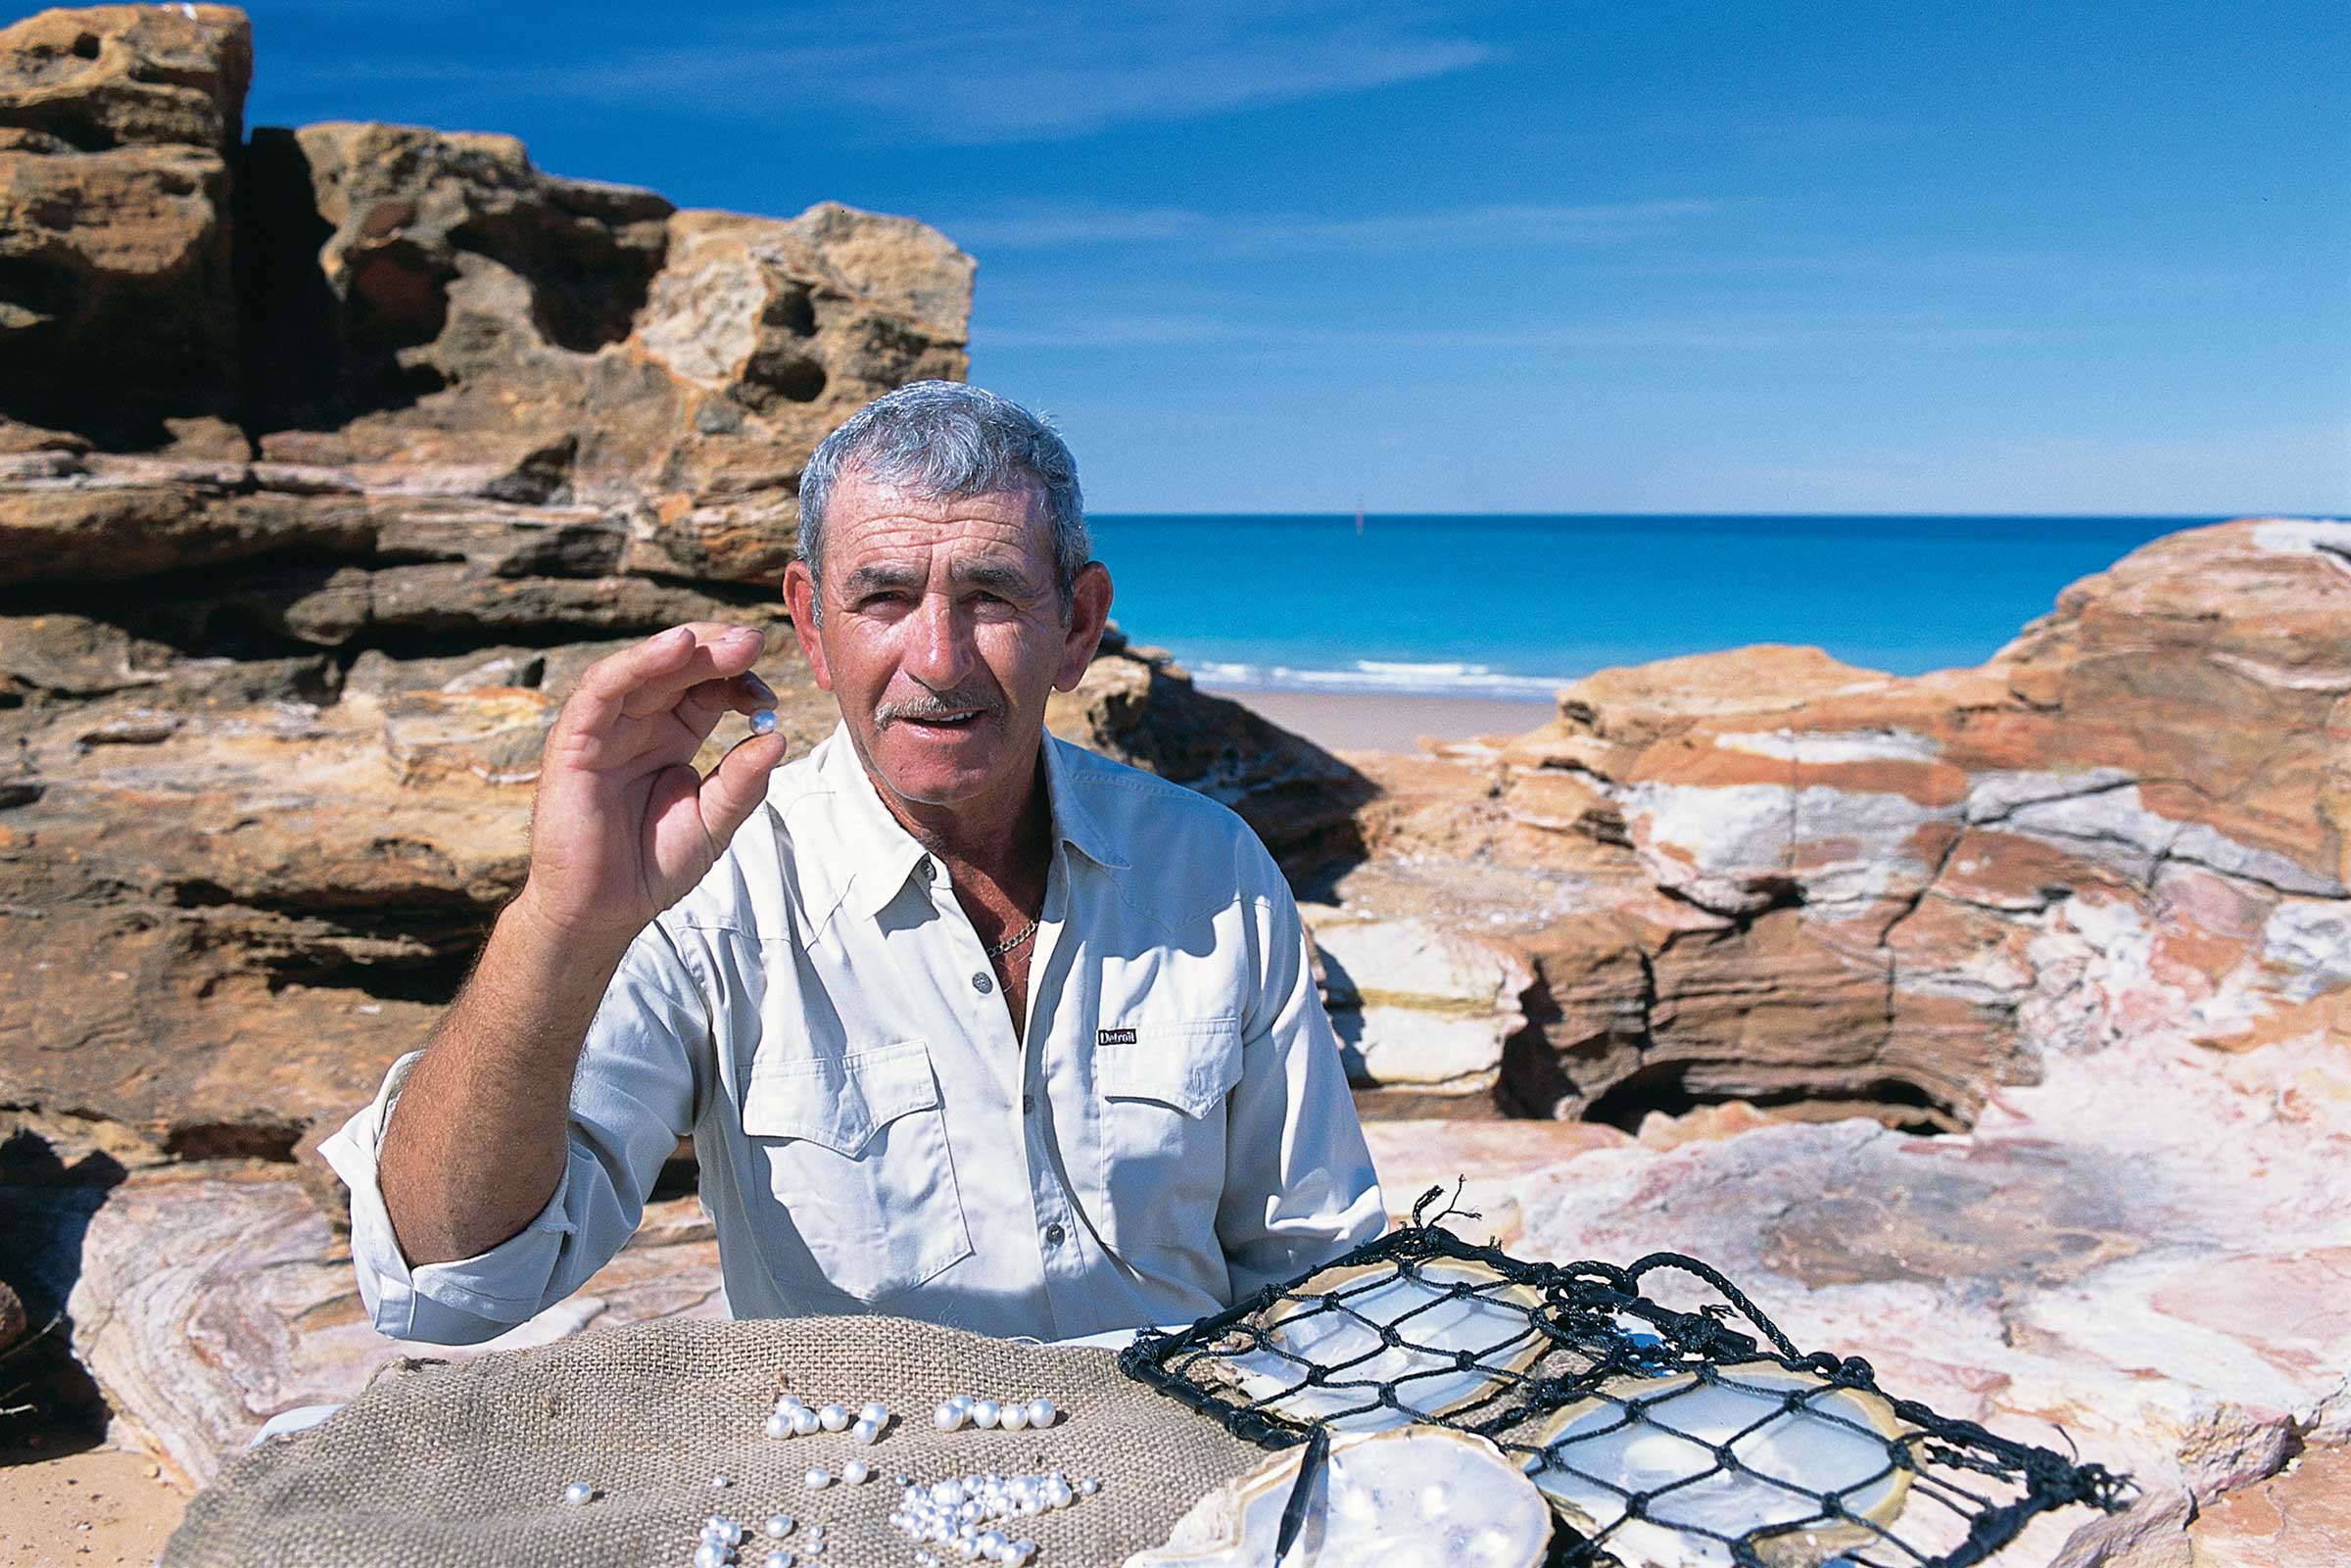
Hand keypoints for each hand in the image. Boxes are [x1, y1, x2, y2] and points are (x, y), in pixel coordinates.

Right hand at [513, 623, 788, 951]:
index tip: (769, 695)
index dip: (739, 682)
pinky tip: (675, 647)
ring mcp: (606, 729)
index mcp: (673, 736)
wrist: (602, 912)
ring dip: (684, 649)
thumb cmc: (653, 866)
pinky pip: (602, 690)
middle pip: (678, 670)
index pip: (707, 690)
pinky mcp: (574, 740)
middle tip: (755, 643)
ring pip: (643, 670)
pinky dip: (636, 663)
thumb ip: (742, 782)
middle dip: (718, 652)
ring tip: (728, 642)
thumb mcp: (714, 822)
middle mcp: (639, 724)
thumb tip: (778, 737)